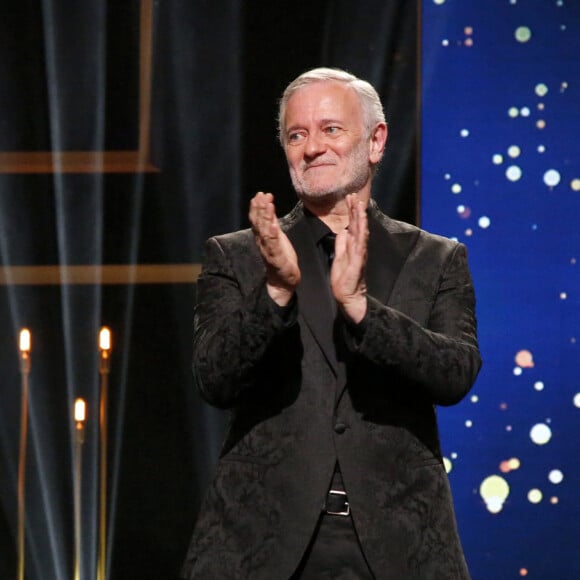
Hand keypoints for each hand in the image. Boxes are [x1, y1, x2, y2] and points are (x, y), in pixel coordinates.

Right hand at [249, 192, 300, 305]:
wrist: (283, 282)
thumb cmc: (281, 259)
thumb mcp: (277, 236)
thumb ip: (272, 222)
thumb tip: (268, 205)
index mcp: (263, 237)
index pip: (257, 219)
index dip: (257, 207)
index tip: (259, 194)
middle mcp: (263, 243)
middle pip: (258, 223)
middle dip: (259, 208)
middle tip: (262, 195)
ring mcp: (269, 251)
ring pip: (264, 232)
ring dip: (265, 218)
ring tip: (268, 205)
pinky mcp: (276, 260)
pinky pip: (273, 246)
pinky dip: (272, 235)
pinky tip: (274, 226)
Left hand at [330, 193, 367, 322]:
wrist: (348, 296)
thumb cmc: (344, 278)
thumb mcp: (339, 257)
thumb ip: (342, 244)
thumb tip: (344, 230)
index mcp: (352, 245)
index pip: (353, 224)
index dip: (351, 211)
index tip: (349, 197)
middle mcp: (358, 247)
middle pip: (358, 225)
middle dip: (356, 209)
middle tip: (354, 195)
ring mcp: (359, 254)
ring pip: (361, 232)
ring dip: (360, 218)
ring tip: (359, 205)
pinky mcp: (358, 262)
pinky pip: (360, 246)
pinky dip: (361, 234)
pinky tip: (361, 225)